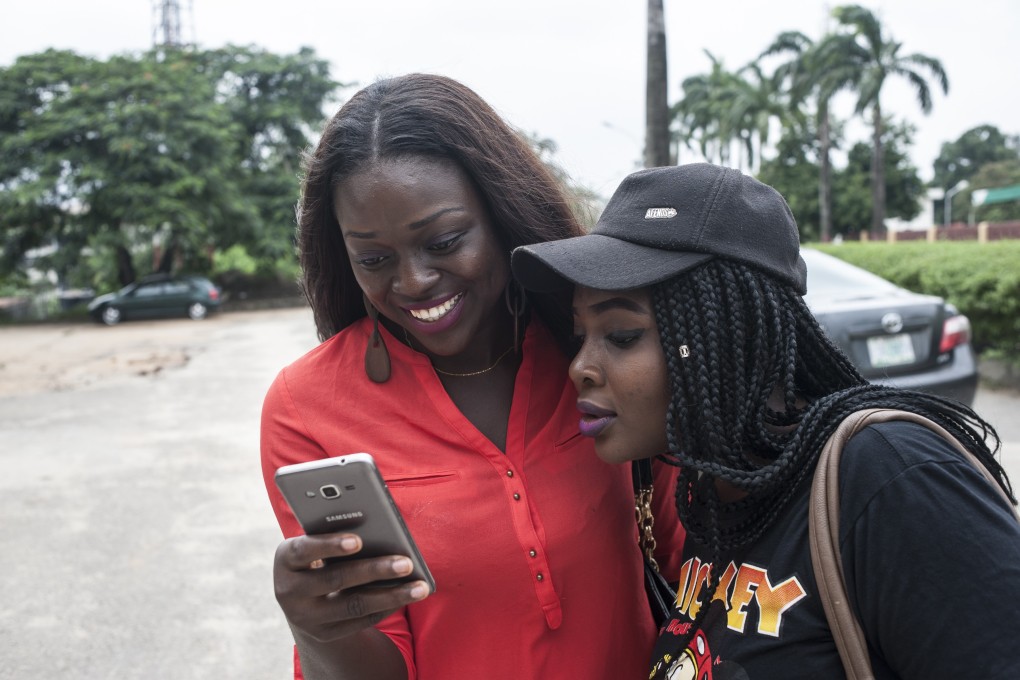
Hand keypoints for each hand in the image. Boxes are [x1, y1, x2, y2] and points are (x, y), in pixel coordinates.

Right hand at [274, 532, 430, 642]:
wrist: (300, 598)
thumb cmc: (316, 554)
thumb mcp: (315, 542)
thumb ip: (335, 533)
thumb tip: (379, 527)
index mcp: (285, 559)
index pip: (305, 550)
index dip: (330, 545)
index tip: (359, 541)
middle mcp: (289, 591)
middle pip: (336, 579)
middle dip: (374, 570)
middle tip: (406, 562)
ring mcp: (306, 617)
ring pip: (354, 605)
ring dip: (391, 595)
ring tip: (421, 586)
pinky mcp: (325, 634)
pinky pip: (361, 621)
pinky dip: (387, 607)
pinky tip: (408, 595)